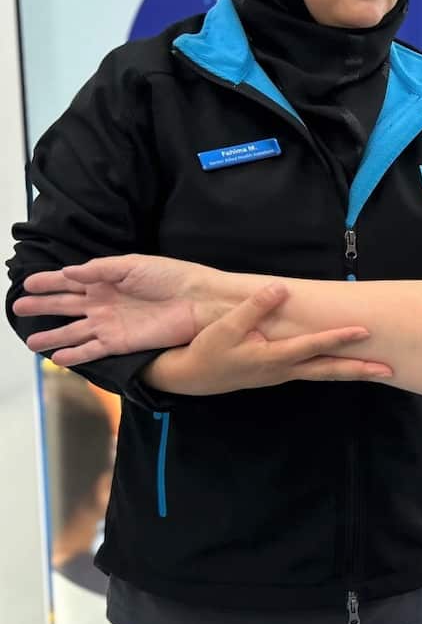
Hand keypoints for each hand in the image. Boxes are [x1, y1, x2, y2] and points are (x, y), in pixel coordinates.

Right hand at [16, 254, 239, 364]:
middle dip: (42, 307)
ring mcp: (111, 324)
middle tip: (19, 307)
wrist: (200, 301)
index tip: (27, 283)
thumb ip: (99, 269)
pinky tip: (58, 358)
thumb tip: (68, 272)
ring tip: (31, 342)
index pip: (70, 280)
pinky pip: (92, 350)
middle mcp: (105, 303)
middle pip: (66, 306)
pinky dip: (75, 355)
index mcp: (107, 280)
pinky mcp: (121, 342)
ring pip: (74, 332)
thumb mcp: (132, 265)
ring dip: (53, 337)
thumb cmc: (172, 277)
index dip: (48, 282)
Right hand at [141, 285, 391, 394]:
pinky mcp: (283, 373)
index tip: (363, 331)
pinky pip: (316, 371)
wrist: (193, 378)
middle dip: (359, 369)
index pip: (312, 346)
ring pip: (325, 373)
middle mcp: (285, 369)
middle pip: (329, 370)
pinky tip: (351, 364)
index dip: (337, 338)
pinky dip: (336, 369)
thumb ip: (255, 307)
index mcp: (273, 357)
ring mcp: (285, 374)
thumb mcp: (227, 327)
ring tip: (380, 370)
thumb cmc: (209, 350)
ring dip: (352, 372)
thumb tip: (281, 287)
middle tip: (389, 370)